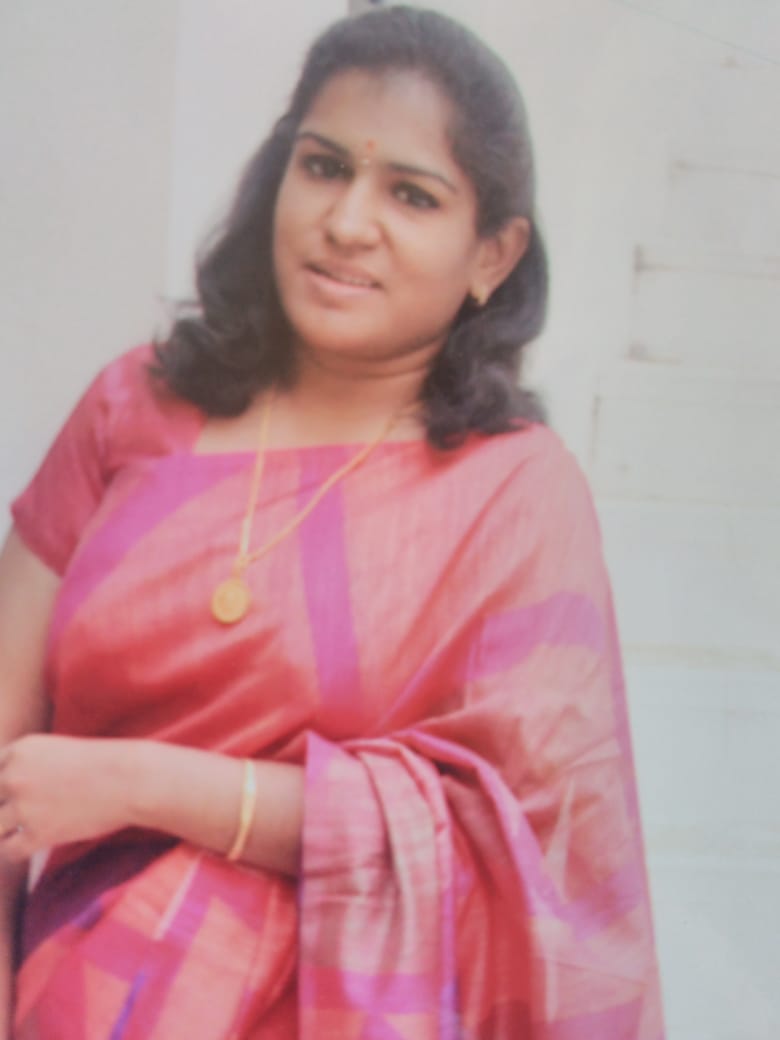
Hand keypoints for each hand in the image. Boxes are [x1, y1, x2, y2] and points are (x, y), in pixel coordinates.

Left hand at [0, 734, 129, 861]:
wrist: (130, 779)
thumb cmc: (102, 764)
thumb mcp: (58, 751)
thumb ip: (27, 766)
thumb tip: (8, 792)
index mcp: (21, 749)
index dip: (4, 787)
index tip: (19, 794)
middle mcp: (15, 775)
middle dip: (4, 808)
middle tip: (27, 811)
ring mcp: (24, 805)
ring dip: (6, 830)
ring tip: (29, 826)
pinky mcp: (38, 832)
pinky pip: (8, 851)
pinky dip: (15, 851)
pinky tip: (32, 843)